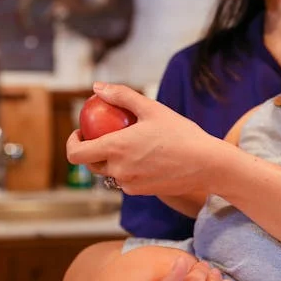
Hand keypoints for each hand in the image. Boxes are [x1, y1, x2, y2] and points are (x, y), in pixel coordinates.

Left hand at [66, 82, 219, 195]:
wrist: (207, 164)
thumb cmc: (182, 134)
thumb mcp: (153, 109)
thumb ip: (122, 96)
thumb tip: (98, 87)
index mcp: (116, 148)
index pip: (75, 153)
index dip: (72, 142)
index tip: (80, 132)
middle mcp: (118, 169)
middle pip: (90, 164)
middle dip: (90, 150)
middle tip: (103, 136)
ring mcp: (129, 184)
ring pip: (109, 172)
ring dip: (112, 160)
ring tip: (130, 145)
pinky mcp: (141, 192)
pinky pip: (125, 180)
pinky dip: (128, 170)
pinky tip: (145, 158)